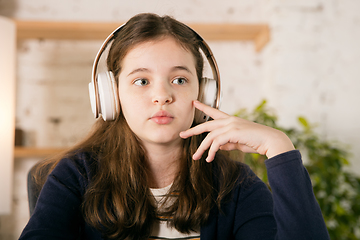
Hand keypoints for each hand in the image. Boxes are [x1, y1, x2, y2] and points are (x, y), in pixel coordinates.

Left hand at [179, 101, 294, 161]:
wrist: (270, 141)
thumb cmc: (256, 141)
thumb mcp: (238, 142)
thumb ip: (227, 143)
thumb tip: (216, 147)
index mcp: (231, 120)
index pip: (214, 112)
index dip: (203, 107)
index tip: (194, 103)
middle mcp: (229, 120)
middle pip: (206, 124)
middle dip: (192, 130)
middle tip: (182, 134)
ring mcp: (231, 125)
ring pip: (209, 136)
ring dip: (201, 148)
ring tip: (195, 157)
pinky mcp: (233, 133)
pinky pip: (216, 143)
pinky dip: (211, 151)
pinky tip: (209, 158)